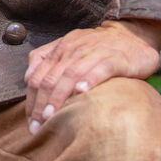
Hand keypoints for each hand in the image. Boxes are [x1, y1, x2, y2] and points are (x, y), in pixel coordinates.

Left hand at [23, 18, 160, 133]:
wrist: (132, 35)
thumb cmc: (97, 47)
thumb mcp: (69, 48)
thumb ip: (47, 60)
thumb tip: (28, 79)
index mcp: (60, 50)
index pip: (37, 76)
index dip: (31, 100)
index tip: (31, 121)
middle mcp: (73, 50)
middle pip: (50, 78)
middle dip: (41, 104)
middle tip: (38, 125)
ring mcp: (95, 53)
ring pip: (71, 74)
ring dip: (59, 96)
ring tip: (52, 116)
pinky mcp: (116, 59)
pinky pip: (100, 69)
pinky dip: (89, 80)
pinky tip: (82, 92)